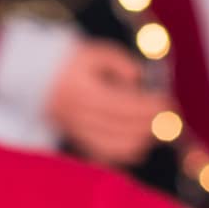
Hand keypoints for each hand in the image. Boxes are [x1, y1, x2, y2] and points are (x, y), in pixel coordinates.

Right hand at [46, 41, 159, 165]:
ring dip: (143, 139)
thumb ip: (118, 61)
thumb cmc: (73, 63)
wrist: (38, 78)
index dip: (148, 106)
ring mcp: (78, 131)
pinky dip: (128, 152)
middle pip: (123, 127)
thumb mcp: (94, 52)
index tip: (167, 102)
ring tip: (159, 128)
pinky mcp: (80, 140)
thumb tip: (138, 79)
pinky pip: (107, 155)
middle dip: (151, 123)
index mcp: (81, 91)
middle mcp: (78, 115)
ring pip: (116, 145)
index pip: (122, 105)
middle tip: (170, 116)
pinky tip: (142, 142)